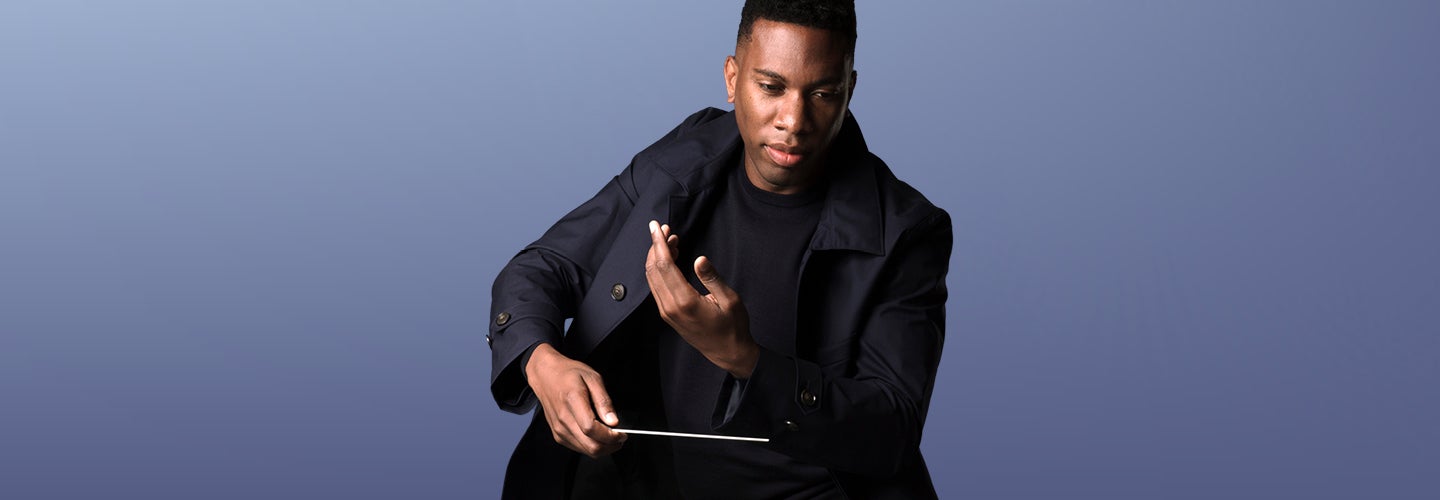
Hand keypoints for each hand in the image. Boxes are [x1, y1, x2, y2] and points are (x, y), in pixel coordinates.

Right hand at [524, 343, 626, 457]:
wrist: (546, 376)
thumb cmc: (569, 374)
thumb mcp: (593, 378)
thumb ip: (604, 401)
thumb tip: (613, 421)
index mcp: (572, 401)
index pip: (591, 429)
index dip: (610, 436)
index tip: (622, 433)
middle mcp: (563, 419)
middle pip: (591, 446)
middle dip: (611, 446)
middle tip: (620, 437)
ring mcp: (559, 429)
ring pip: (586, 450)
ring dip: (603, 448)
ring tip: (610, 435)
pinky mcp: (558, 435)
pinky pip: (579, 448)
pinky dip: (592, 446)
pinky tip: (597, 434)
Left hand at [643, 220, 759, 377]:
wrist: (728, 353)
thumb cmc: (733, 327)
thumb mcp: (730, 300)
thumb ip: (713, 278)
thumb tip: (700, 259)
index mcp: (685, 301)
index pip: (664, 265)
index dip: (659, 243)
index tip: (656, 226)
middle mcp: (671, 307)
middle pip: (654, 269)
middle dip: (656, 246)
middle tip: (664, 228)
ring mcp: (667, 312)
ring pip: (652, 278)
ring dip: (657, 257)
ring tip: (670, 240)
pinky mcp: (668, 314)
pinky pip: (657, 287)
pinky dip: (659, 269)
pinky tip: (670, 259)